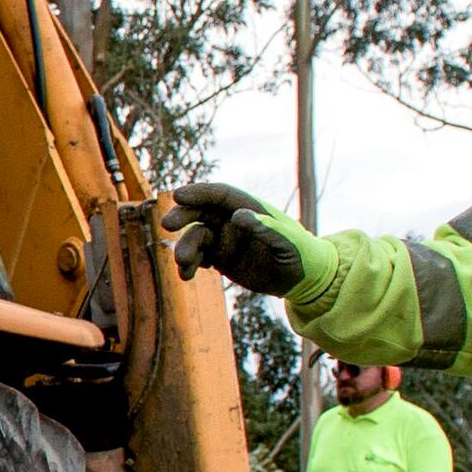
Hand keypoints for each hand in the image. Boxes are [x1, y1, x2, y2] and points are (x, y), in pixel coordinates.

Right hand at [167, 181, 311, 297]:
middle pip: (201, 212)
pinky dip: (188, 265)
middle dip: (183, 216)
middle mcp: (232, 220)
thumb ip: (264, 228)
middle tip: (168, 225)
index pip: (219, 195)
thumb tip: (237, 216)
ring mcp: (225, 239)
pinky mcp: (221, 258)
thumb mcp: (288, 242)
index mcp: (249, 208)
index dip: (198, 193)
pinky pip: (198, 258)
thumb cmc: (302, 254)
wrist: (303, 279)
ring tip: (183, 264)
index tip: (177, 196)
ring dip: (185, 248)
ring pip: (196, 237)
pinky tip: (185, 275)